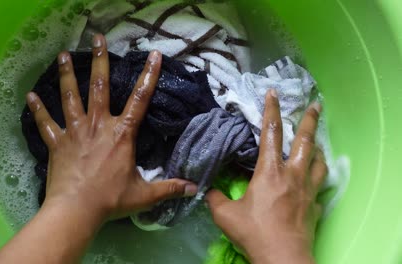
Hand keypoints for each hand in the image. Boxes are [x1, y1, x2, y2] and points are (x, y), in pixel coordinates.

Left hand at [26, 34, 197, 220]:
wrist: (76, 209)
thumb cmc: (111, 199)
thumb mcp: (145, 194)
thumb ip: (170, 188)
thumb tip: (195, 188)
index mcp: (121, 134)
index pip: (140, 99)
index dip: (149, 76)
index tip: (153, 55)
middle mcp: (98, 125)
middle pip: (100, 87)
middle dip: (100, 60)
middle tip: (97, 38)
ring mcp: (75, 131)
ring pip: (70, 97)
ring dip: (67, 74)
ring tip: (63, 54)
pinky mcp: (57, 142)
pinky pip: (46, 123)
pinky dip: (38, 110)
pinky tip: (30, 95)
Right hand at [206, 89, 326, 263]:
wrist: (283, 258)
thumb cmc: (254, 232)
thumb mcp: (225, 215)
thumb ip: (215, 198)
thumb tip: (206, 189)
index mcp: (270, 172)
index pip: (271, 134)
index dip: (271, 110)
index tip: (273, 93)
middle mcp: (293, 176)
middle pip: (306, 142)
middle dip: (311, 120)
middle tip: (316, 104)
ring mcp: (308, 191)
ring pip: (319, 163)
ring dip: (318, 149)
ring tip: (318, 143)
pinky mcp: (315, 207)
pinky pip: (319, 190)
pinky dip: (317, 183)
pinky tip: (314, 186)